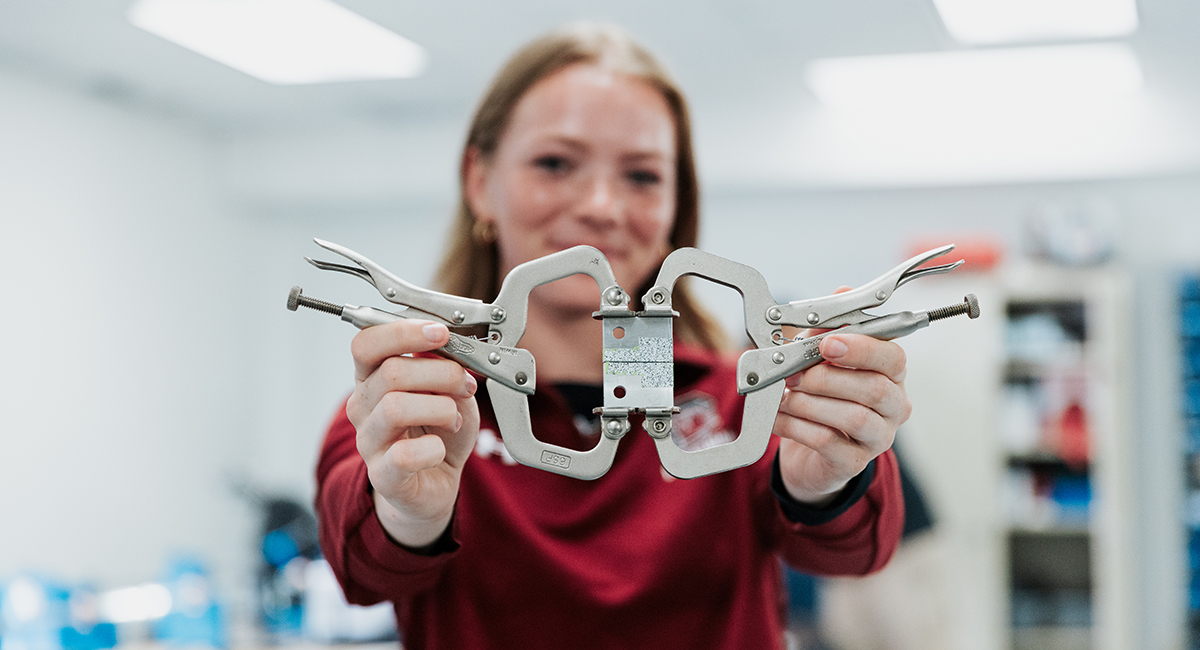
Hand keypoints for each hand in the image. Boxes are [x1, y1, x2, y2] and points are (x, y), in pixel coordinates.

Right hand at [346, 319, 479, 547]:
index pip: (367, 343)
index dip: (403, 332)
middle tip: (465, 385)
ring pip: (396, 408)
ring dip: (441, 409)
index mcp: (372, 377)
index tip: (441, 333)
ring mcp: (368, 442)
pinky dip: (434, 448)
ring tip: (455, 419)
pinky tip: (440, 449)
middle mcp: (362, 406)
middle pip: (391, 372)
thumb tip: (446, 347)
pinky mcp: (383, 475)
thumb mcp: (448, 391)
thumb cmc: (439, 430)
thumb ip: (444, 368)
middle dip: (442, 373)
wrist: (436, 482)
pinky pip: (405, 455)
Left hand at [772, 331, 911, 506]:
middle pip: (875, 389)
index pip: (893, 358)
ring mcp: (878, 438)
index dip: (862, 349)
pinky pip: (827, 441)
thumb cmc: (819, 398)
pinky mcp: (854, 462)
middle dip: (826, 378)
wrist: (807, 453)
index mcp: (891, 376)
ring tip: (784, 397)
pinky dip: (796, 426)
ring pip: (854, 417)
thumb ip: (822, 336)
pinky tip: (778, 418)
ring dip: (810, 403)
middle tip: (793, 375)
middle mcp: (894, 407)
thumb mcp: (819, 361)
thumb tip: (823, 315)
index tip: (827, 345)